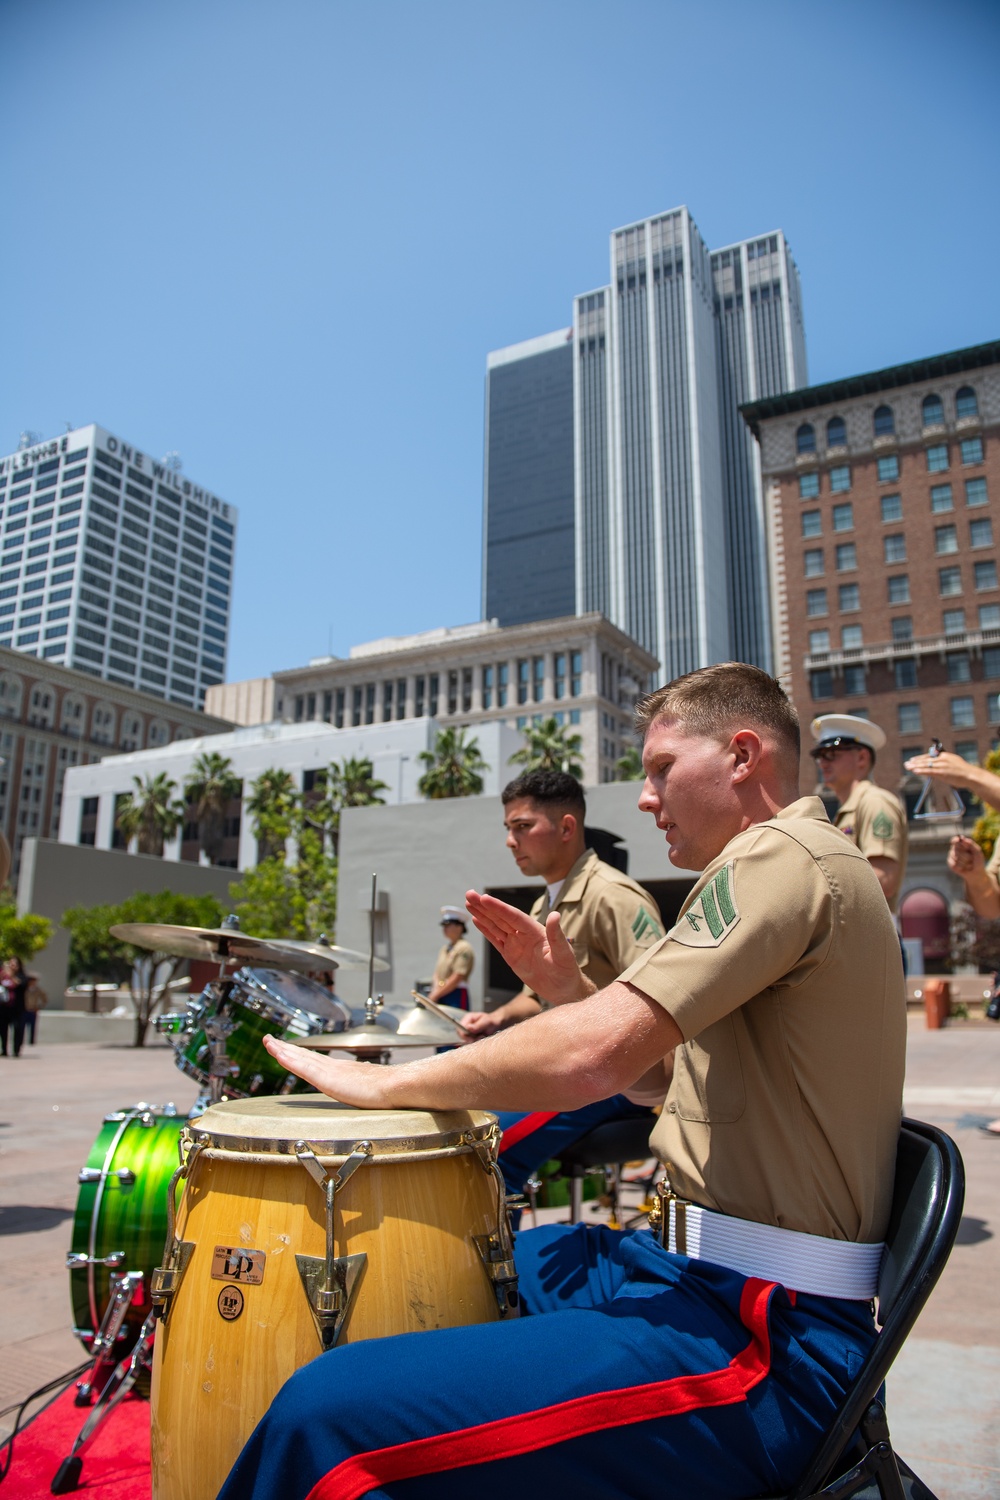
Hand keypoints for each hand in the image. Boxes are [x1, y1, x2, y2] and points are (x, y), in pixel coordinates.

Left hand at [262, 1035, 388, 1104]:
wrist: (396, 1086)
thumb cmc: (389, 1090)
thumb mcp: (371, 1087)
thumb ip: (365, 1085)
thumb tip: (370, 1086)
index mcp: (341, 1070)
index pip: (314, 1060)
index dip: (298, 1053)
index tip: (285, 1048)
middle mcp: (332, 1067)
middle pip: (303, 1055)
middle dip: (284, 1047)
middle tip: (269, 1040)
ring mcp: (329, 1071)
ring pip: (299, 1058)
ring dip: (281, 1050)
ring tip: (268, 1042)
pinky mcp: (327, 1078)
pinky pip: (302, 1067)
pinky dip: (288, 1059)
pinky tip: (278, 1055)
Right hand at [456, 1010, 499, 1043]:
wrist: (496, 1024)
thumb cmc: (491, 1021)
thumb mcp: (486, 1021)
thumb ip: (478, 1025)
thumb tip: (468, 1028)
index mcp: (468, 1018)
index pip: (460, 1027)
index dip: (464, 1033)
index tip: (472, 1036)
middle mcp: (466, 1025)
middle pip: (462, 1035)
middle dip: (470, 1038)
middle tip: (481, 1036)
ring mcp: (467, 1031)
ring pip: (466, 1040)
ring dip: (474, 1040)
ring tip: (483, 1036)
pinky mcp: (470, 1037)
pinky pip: (470, 1042)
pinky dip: (476, 1042)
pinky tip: (482, 1038)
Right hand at [465, 890, 592, 1004]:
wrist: (563, 989)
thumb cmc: (567, 971)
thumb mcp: (564, 954)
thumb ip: (557, 935)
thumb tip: (555, 915)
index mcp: (535, 930)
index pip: (513, 916)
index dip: (498, 907)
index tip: (484, 898)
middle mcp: (524, 934)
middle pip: (501, 917)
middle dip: (485, 906)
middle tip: (469, 893)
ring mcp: (516, 944)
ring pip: (495, 926)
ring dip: (482, 914)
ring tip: (469, 902)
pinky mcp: (510, 955)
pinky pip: (495, 940)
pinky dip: (485, 930)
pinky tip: (476, 919)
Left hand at [905, 750, 974, 786]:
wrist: (971, 775)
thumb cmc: (963, 772)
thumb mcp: (953, 763)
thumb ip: (943, 764)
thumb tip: (935, 769)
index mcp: (944, 755)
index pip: (929, 756)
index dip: (920, 758)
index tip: (913, 760)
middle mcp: (942, 759)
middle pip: (925, 760)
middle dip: (915, 762)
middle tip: (906, 763)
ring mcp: (942, 765)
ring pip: (926, 765)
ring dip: (915, 766)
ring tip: (907, 767)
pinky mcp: (942, 772)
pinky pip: (929, 771)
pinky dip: (921, 771)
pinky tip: (915, 771)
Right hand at [948, 834, 985, 877]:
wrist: (976, 873)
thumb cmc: (978, 861)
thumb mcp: (977, 852)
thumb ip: (971, 844)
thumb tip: (963, 838)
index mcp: (962, 845)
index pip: (955, 840)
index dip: (955, 840)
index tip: (958, 840)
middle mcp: (955, 849)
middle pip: (956, 849)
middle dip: (966, 855)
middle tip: (972, 858)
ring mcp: (952, 856)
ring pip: (956, 857)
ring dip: (965, 862)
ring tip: (969, 864)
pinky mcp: (950, 864)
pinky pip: (954, 864)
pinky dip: (961, 867)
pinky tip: (964, 868)